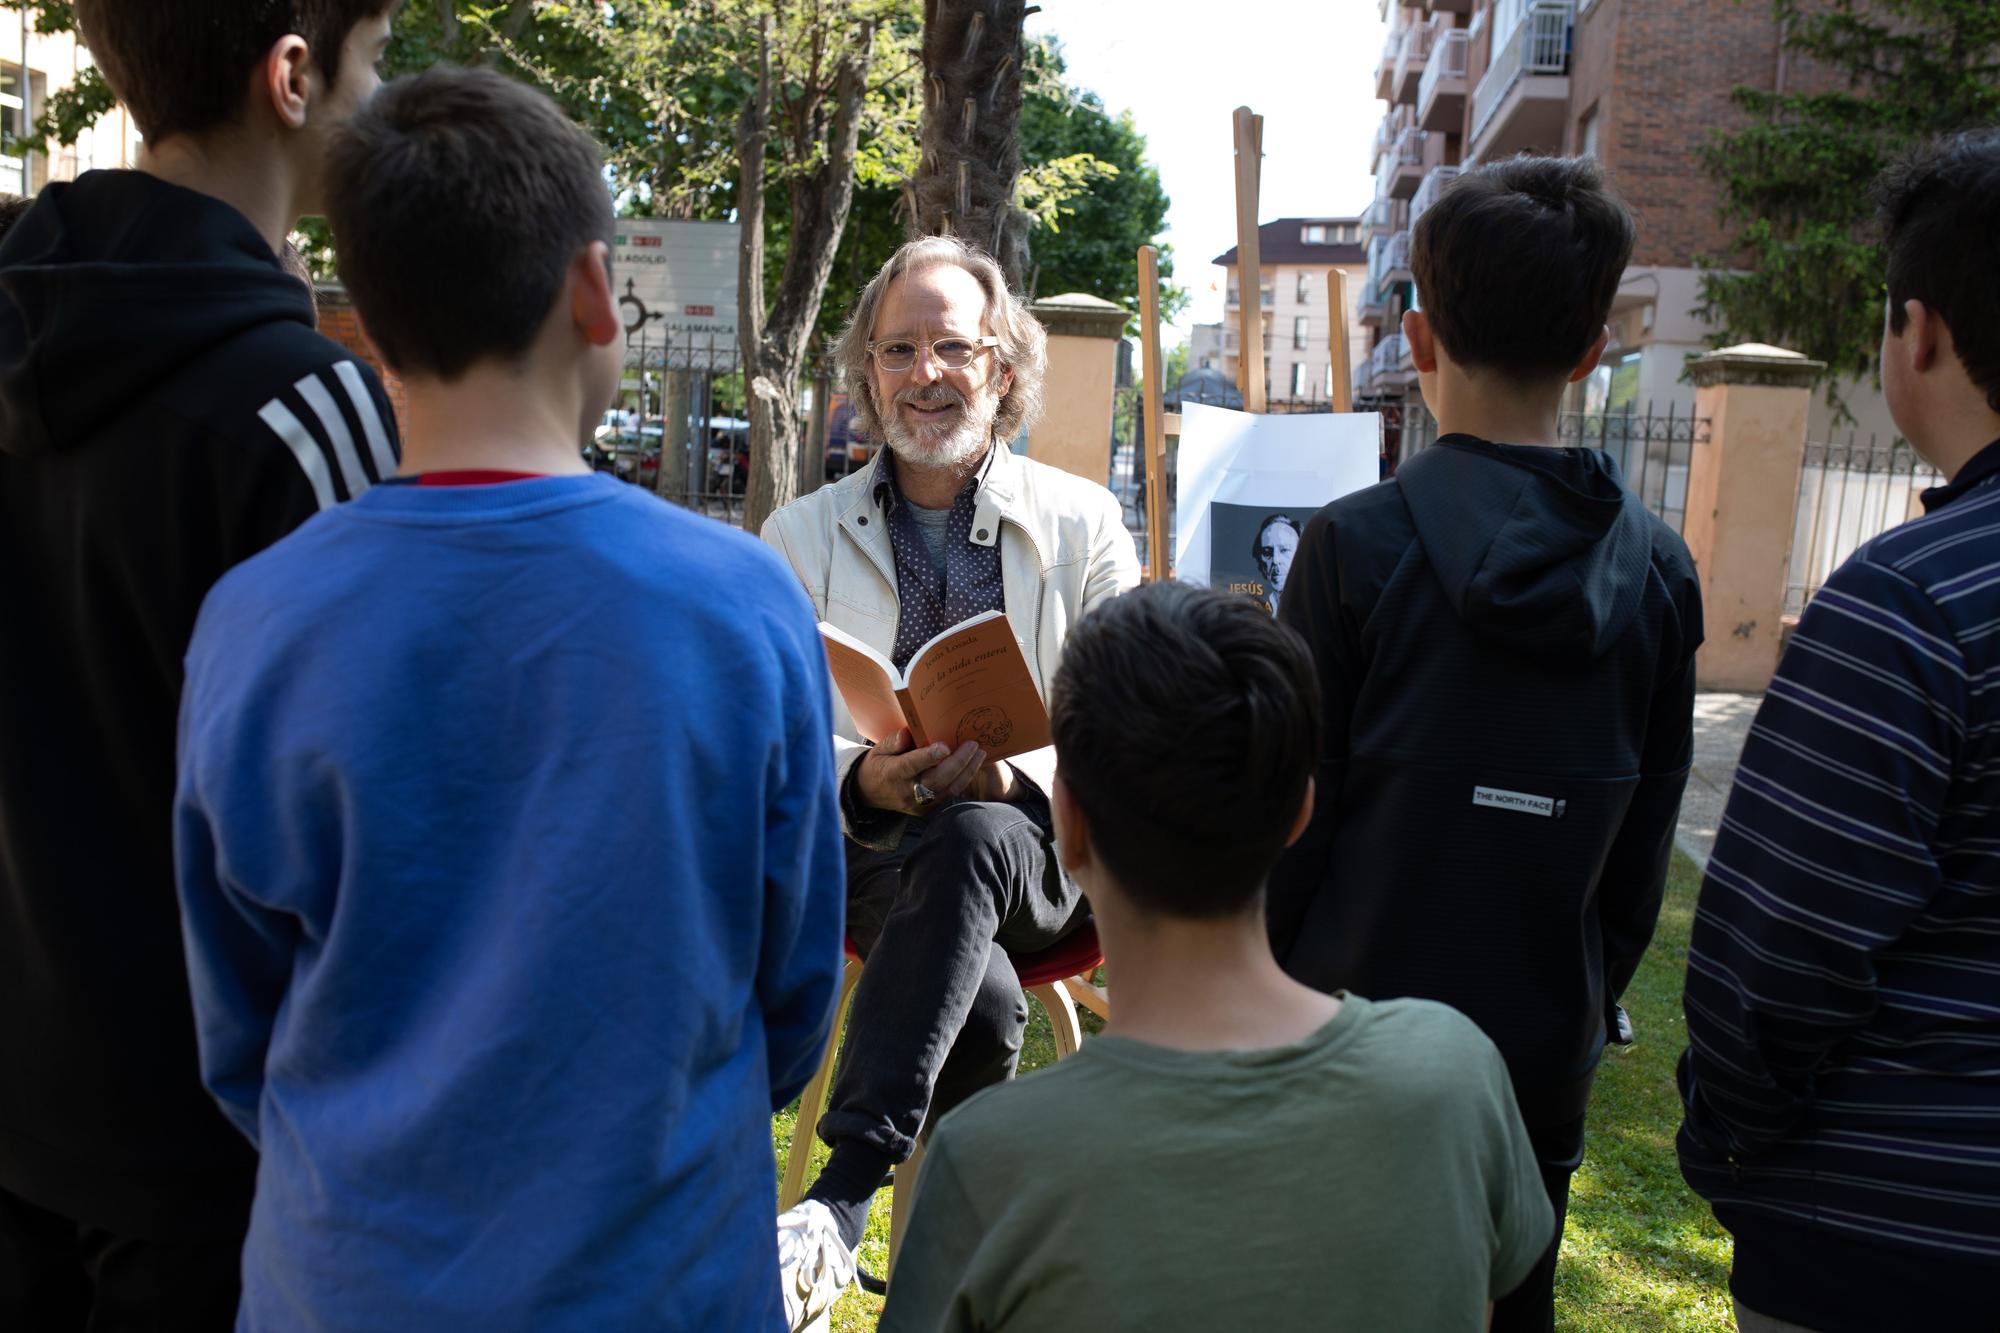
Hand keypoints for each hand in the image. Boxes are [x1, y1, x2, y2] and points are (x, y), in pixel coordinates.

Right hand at [856, 729, 987, 815]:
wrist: (868, 795)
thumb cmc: (878, 766)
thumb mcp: (878, 750)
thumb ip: (893, 741)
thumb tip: (907, 732)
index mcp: (892, 773)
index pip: (912, 765)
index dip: (929, 756)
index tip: (945, 746)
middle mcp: (907, 791)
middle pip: (937, 779)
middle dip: (958, 762)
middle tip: (973, 745)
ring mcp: (919, 804)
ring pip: (948, 789)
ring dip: (967, 771)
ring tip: (980, 753)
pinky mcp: (927, 810)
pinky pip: (949, 795)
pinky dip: (963, 780)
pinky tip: (972, 765)